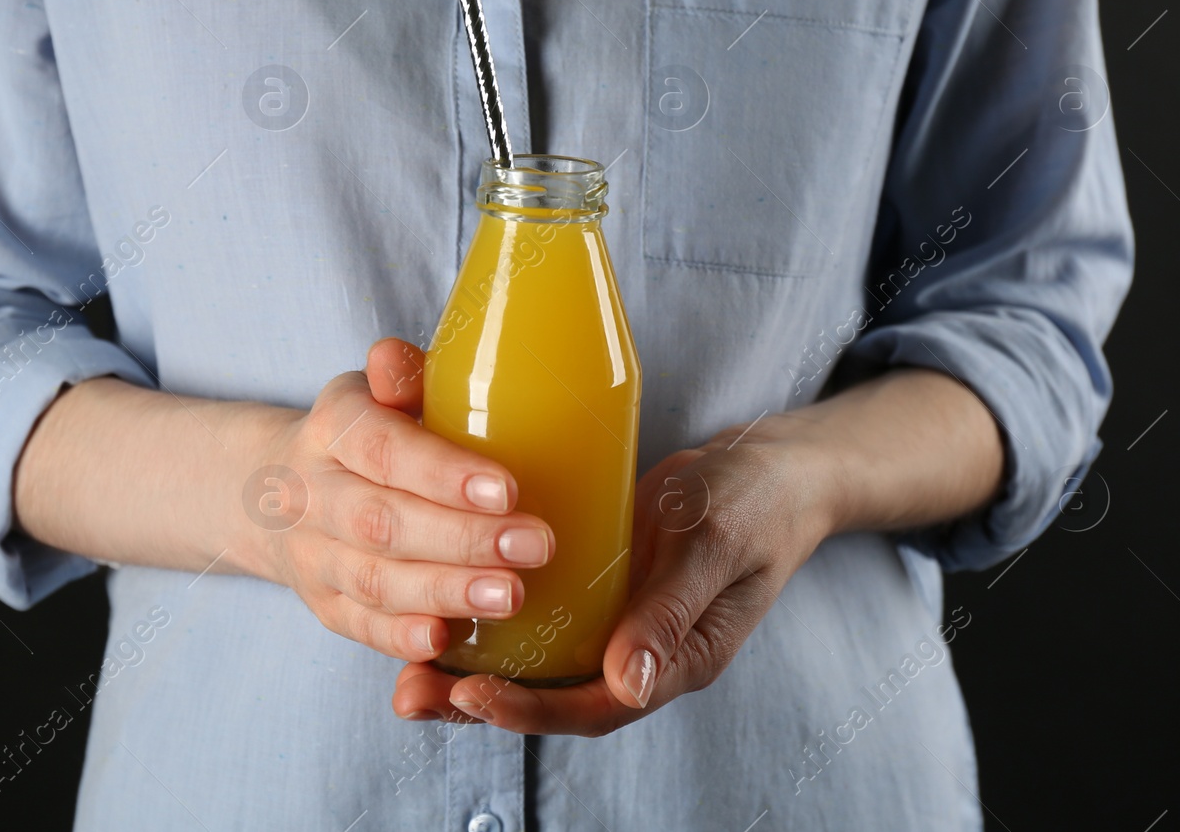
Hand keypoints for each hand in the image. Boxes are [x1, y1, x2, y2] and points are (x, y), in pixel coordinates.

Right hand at [251, 339, 556, 664]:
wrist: (274, 489)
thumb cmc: (365, 433)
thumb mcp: (376, 391)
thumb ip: (400, 375)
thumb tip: (395, 359)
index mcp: (332, 428)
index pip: (382, 449)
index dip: (441, 472)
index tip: (508, 488)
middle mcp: (313, 494)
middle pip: (383, 523)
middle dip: (463, 540)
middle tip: (535, 546)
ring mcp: (314, 556)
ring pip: (375, 581)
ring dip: (446, 592)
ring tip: (511, 595)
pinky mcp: (324, 605)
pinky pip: (361, 627)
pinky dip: (403, 637)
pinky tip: (450, 640)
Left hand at [390, 413, 837, 731]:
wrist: (773, 469)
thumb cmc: (755, 502)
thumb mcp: (716, 545)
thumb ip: (674, 610)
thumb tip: (629, 684)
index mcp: (677, 660)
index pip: (596, 707)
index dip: (530, 709)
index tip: (468, 693)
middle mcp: (638, 652)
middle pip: (552, 697)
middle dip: (479, 702)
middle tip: (410, 694)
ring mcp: (614, 622)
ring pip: (536, 663)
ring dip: (473, 667)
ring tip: (406, 668)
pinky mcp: (594, 588)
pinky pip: (539, 618)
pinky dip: (491, 617)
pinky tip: (440, 600)